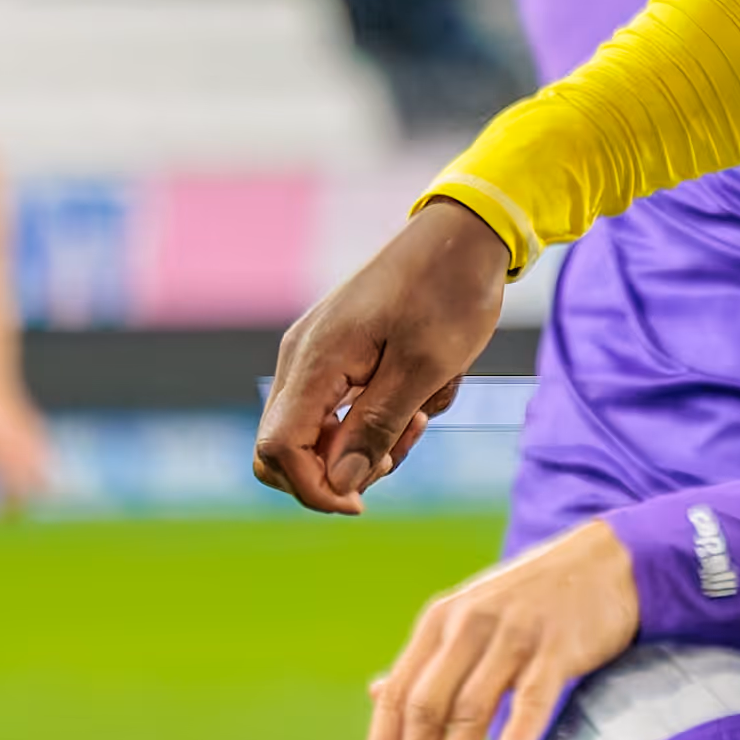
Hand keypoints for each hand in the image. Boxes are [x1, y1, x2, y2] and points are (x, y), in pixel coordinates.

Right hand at [257, 197, 514, 515]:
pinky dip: (375, 420)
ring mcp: (316, 357)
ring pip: (315, 436)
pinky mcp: (336, 356)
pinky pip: (339, 411)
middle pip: (283, 450)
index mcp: (315, 360)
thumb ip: (377, 427)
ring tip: (421, 414)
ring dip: (367, 444)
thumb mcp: (424, 368)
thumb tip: (340, 485)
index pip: (277, 450)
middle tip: (398, 447)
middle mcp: (302, 359)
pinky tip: (418, 399)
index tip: (363, 502)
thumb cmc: (448, 293)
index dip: (313, 489)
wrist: (462, 237)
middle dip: (338, 471)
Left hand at [362, 515, 638, 739]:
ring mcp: (514, 635)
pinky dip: (519, 729)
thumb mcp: (468, 618)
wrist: (604, 561)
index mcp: (440, 621)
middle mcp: (469, 626)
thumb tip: (378, 695)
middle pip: (429, 705)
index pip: (401, 692)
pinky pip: (534, 694)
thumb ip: (428, 659)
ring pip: (472, 708)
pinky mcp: (557, 646)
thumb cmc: (530, 599)